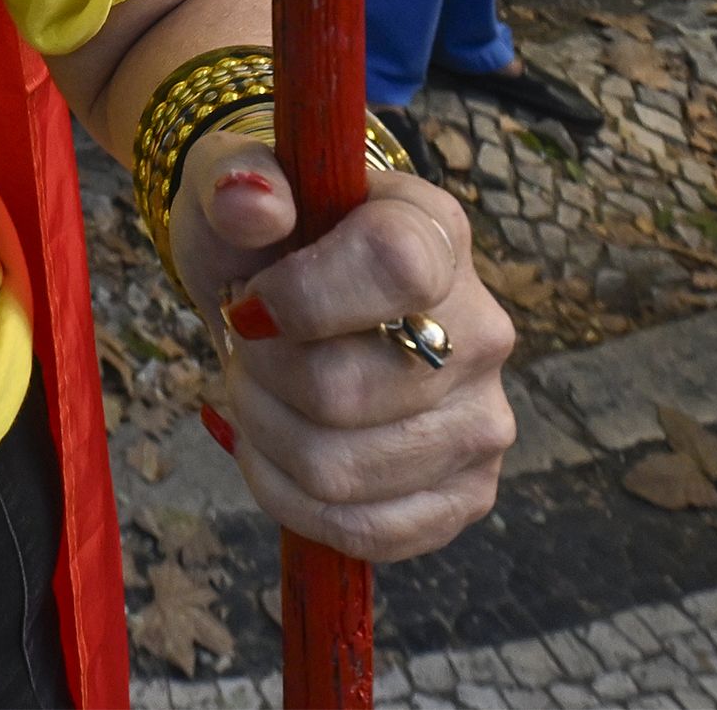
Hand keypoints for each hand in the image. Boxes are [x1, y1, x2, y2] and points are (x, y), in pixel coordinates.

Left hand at [170, 136, 518, 565]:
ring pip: (340, 471)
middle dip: (257, 376)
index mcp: (435, 233)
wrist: (290, 295)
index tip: (249, 302)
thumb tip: (248, 201)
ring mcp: (483, 418)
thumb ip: (238, 185)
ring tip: (261, 392)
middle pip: (342, 391)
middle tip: (245, 347)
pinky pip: (367, 532)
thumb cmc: (265, 239)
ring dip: (266, 438)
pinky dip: (294, 501)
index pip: (395, 269)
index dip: (301, 298)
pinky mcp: (468, 492)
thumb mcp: (233, 188)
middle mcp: (481, 329)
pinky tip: (279, 453)